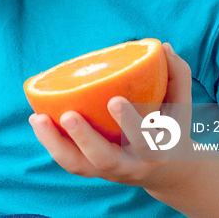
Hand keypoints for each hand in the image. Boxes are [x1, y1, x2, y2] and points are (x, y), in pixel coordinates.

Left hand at [28, 43, 193, 197]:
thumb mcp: (181, 106)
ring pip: (79, 165)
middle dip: (85, 139)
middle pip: (105, 159)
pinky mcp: (92, 171)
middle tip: (70, 115)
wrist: (168, 171)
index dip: (128, 121)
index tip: (113, 99)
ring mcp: (109, 172)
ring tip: (37, 119)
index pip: (143, 139)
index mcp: (155, 150)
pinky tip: (38, 120)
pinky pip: (69, 161)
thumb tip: (163, 46)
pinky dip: (52, 143)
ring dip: (56, 144)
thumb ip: (178, 75)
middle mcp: (131, 166)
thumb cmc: (171, 128)